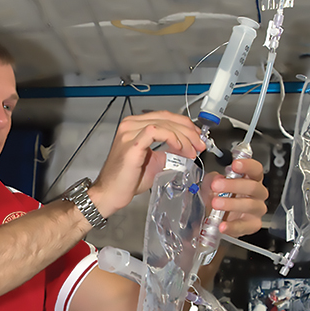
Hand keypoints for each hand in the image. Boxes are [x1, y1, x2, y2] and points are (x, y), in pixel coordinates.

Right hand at [88, 111, 205, 216]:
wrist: (110, 193)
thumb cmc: (127, 180)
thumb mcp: (154, 162)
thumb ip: (167, 153)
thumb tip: (184, 149)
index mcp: (134, 126)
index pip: (165, 116)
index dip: (185, 125)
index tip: (197, 137)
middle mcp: (130, 125)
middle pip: (167, 117)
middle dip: (188, 131)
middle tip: (200, 144)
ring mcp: (129, 132)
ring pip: (164, 123)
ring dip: (183, 137)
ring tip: (192, 151)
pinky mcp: (132, 143)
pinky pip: (156, 131)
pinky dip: (172, 137)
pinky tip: (179, 148)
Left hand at [201, 157, 268, 237]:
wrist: (215, 216)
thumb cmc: (218, 196)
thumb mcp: (212, 184)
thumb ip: (213, 179)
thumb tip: (216, 179)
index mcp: (251, 179)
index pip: (255, 169)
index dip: (247, 165)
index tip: (235, 164)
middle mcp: (257, 193)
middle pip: (253, 186)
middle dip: (233, 185)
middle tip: (216, 185)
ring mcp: (257, 209)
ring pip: (250, 205)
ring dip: (231, 204)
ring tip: (216, 203)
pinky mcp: (253, 225)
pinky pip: (245, 226)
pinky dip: (232, 226)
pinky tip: (222, 225)